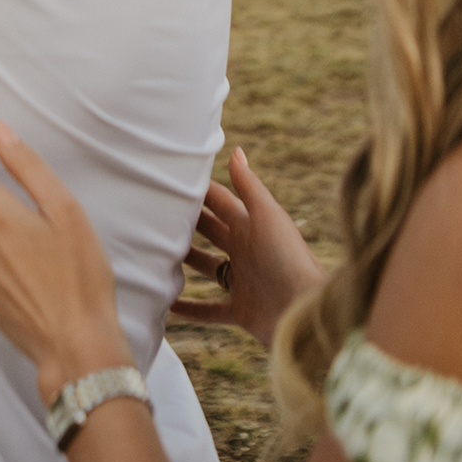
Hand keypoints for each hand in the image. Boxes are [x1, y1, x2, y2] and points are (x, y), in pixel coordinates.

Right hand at [171, 147, 327, 345]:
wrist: (305, 311)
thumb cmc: (288, 258)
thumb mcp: (267, 215)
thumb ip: (248, 186)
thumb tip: (235, 150)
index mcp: (251, 226)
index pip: (220, 201)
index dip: (199, 191)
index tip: (171, 179)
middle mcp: (245, 251)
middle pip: (211, 231)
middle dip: (188, 221)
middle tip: (156, 212)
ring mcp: (242, 281)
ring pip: (207, 266)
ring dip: (186, 261)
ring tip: (157, 252)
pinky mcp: (240, 310)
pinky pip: (209, 310)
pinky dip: (190, 309)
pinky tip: (168, 305)